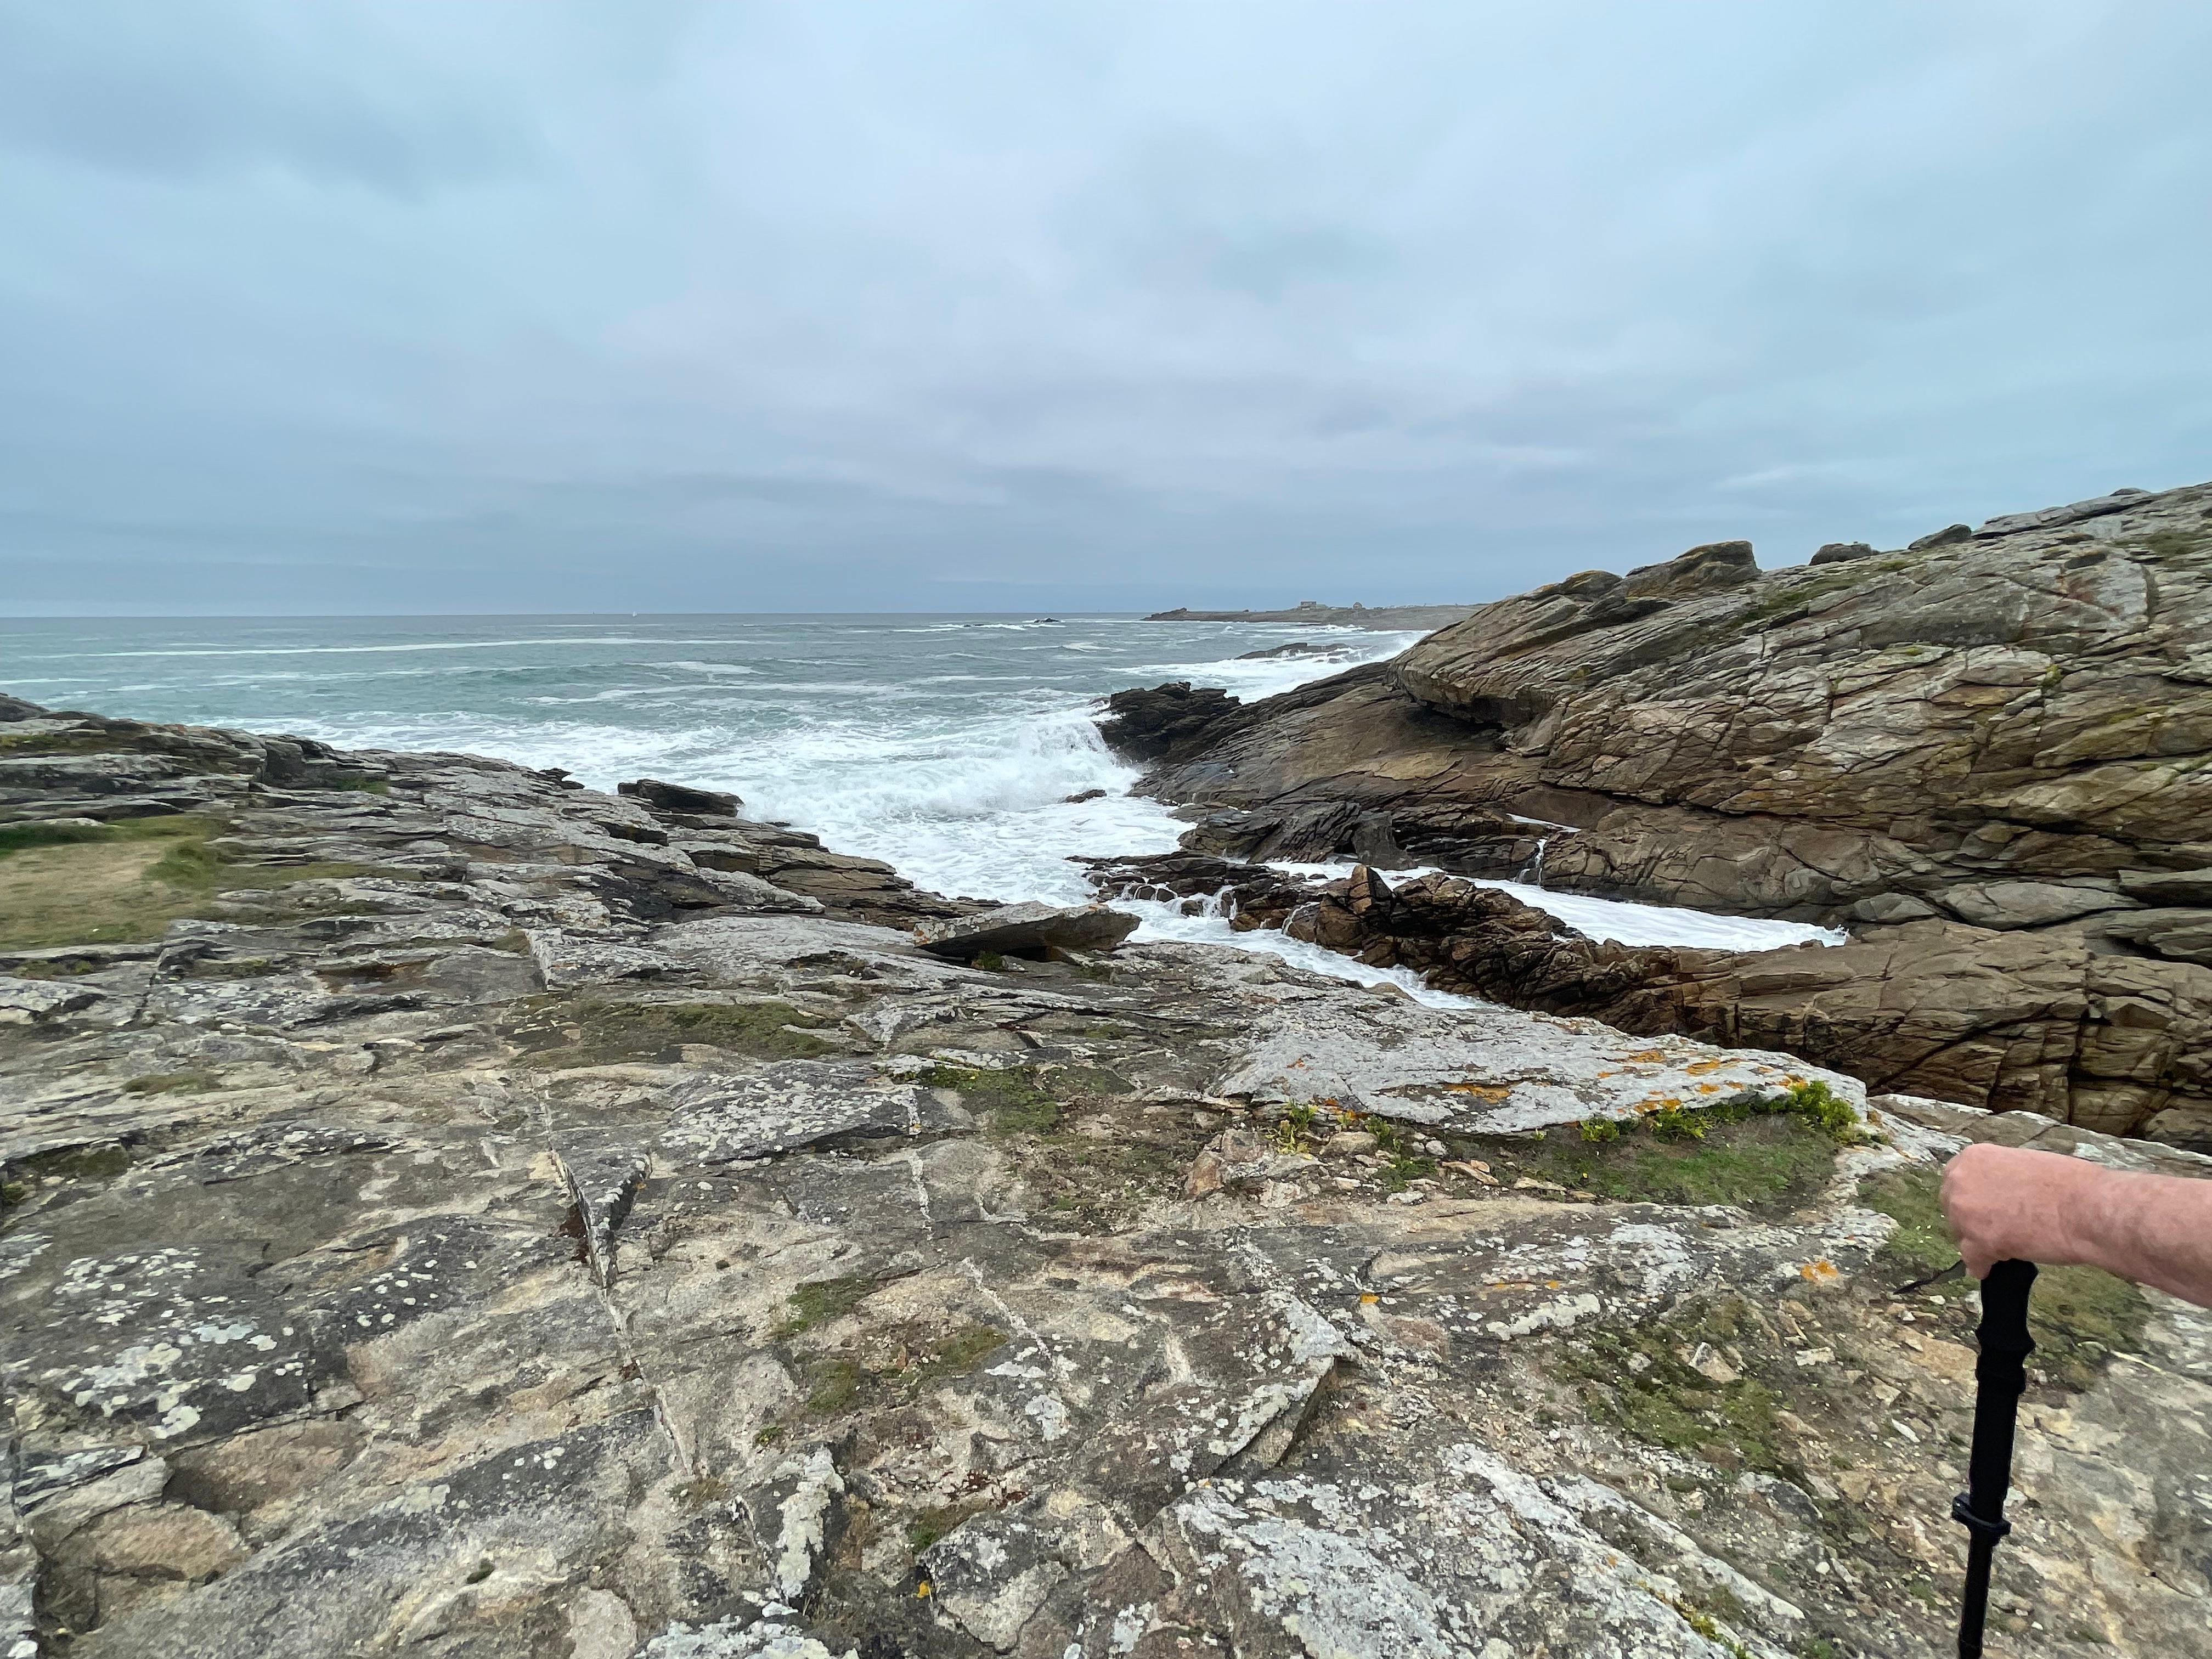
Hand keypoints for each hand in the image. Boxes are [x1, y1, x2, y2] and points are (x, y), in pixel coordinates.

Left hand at [1940, 1142, 2106, 1276]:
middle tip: (1996, 1229)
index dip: (1971, 1198)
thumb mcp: (2024, 1165)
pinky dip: (1982, 1266)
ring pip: (1961, 1234)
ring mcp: (1967, 1212)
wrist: (2087, 1208)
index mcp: (1974, 1158)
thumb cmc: (2069, 1185)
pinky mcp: (1979, 1242)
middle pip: (1954, 1208)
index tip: (1982, 1208)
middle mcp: (1961, 1181)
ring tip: (2004, 1247)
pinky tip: (1992, 1268)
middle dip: (1971, 1220)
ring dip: (1978, 1243)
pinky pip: (1971, 1261)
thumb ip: (2000, 1178)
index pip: (1956, 1181)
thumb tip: (1995, 1196)